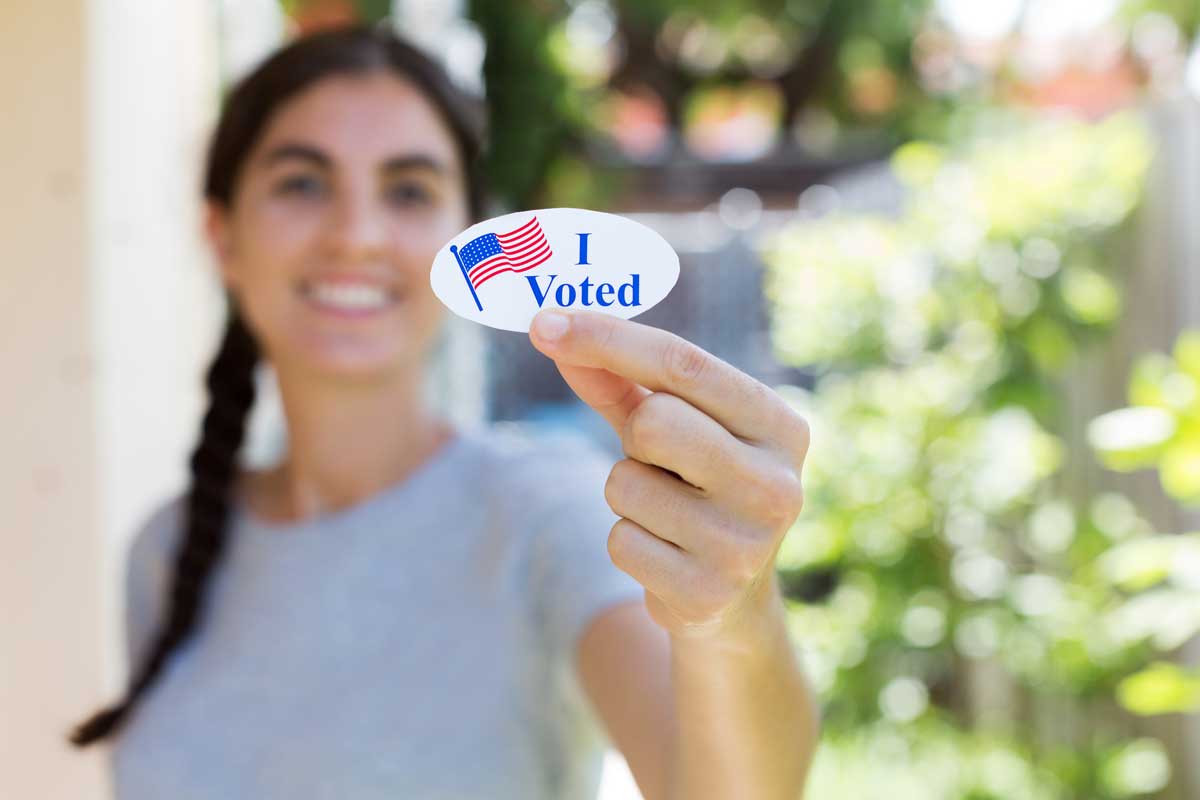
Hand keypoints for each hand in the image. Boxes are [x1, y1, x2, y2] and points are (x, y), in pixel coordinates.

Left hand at [528, 308, 809, 642]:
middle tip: (656, 458)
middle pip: (654, 421)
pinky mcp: (708, 593)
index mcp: (780, 426)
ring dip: (626, 494)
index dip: (608, 338)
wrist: (732, 598)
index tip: (544, 323)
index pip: (684, 362)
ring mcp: (746, 545)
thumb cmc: (695, 485)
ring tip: (666, 512)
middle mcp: (777, 484)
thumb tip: (554, 333)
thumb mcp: (671, 427)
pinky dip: (627, 540)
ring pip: (625, 484)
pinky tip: (664, 552)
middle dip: (633, 435)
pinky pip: (620, 541)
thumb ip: (619, 381)